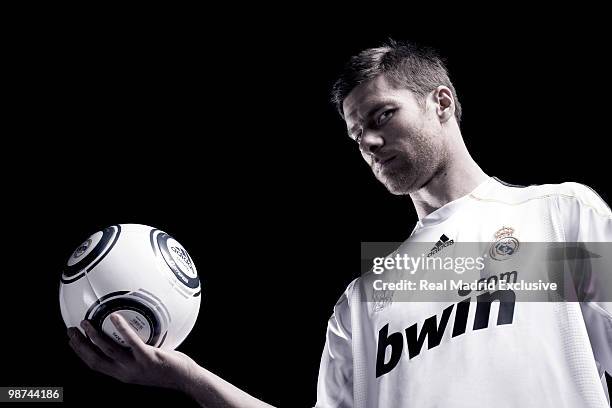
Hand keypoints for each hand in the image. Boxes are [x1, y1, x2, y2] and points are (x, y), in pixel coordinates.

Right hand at [67, 313, 194, 391]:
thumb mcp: (144, 363)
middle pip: (94, 359)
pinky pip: (131, 341)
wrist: (184, 378)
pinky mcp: (147, 357)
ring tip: (87, 322)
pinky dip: (121, 329)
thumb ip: (134, 352)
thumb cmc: (167, 368)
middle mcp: (125, 372)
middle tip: (71, 330)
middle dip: (80, 345)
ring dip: (94, 335)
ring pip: (108, 350)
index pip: (95, 365)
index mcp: (122, 374)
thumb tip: (129, 334)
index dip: (80, 353)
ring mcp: (135, 366)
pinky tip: (114, 317)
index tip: (71, 341)